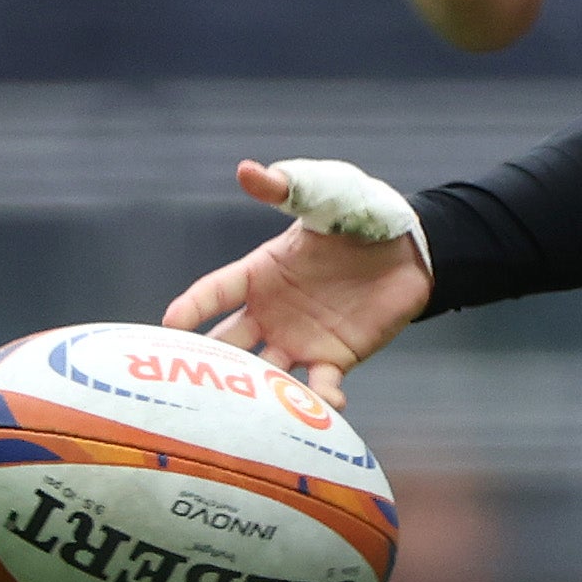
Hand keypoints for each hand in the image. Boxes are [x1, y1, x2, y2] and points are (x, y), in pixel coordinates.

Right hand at [162, 159, 437, 405]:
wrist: (412, 248)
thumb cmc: (358, 214)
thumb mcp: (322, 196)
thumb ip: (286, 189)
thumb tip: (247, 170)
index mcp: (260, 273)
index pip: (214, 292)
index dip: (191, 308)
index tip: (169, 326)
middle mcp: (270, 313)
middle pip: (228, 343)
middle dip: (209, 363)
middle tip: (188, 385)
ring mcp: (299, 339)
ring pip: (265, 374)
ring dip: (254, 393)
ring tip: (244, 411)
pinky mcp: (334, 359)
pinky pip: (319, 386)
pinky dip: (317, 401)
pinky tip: (318, 409)